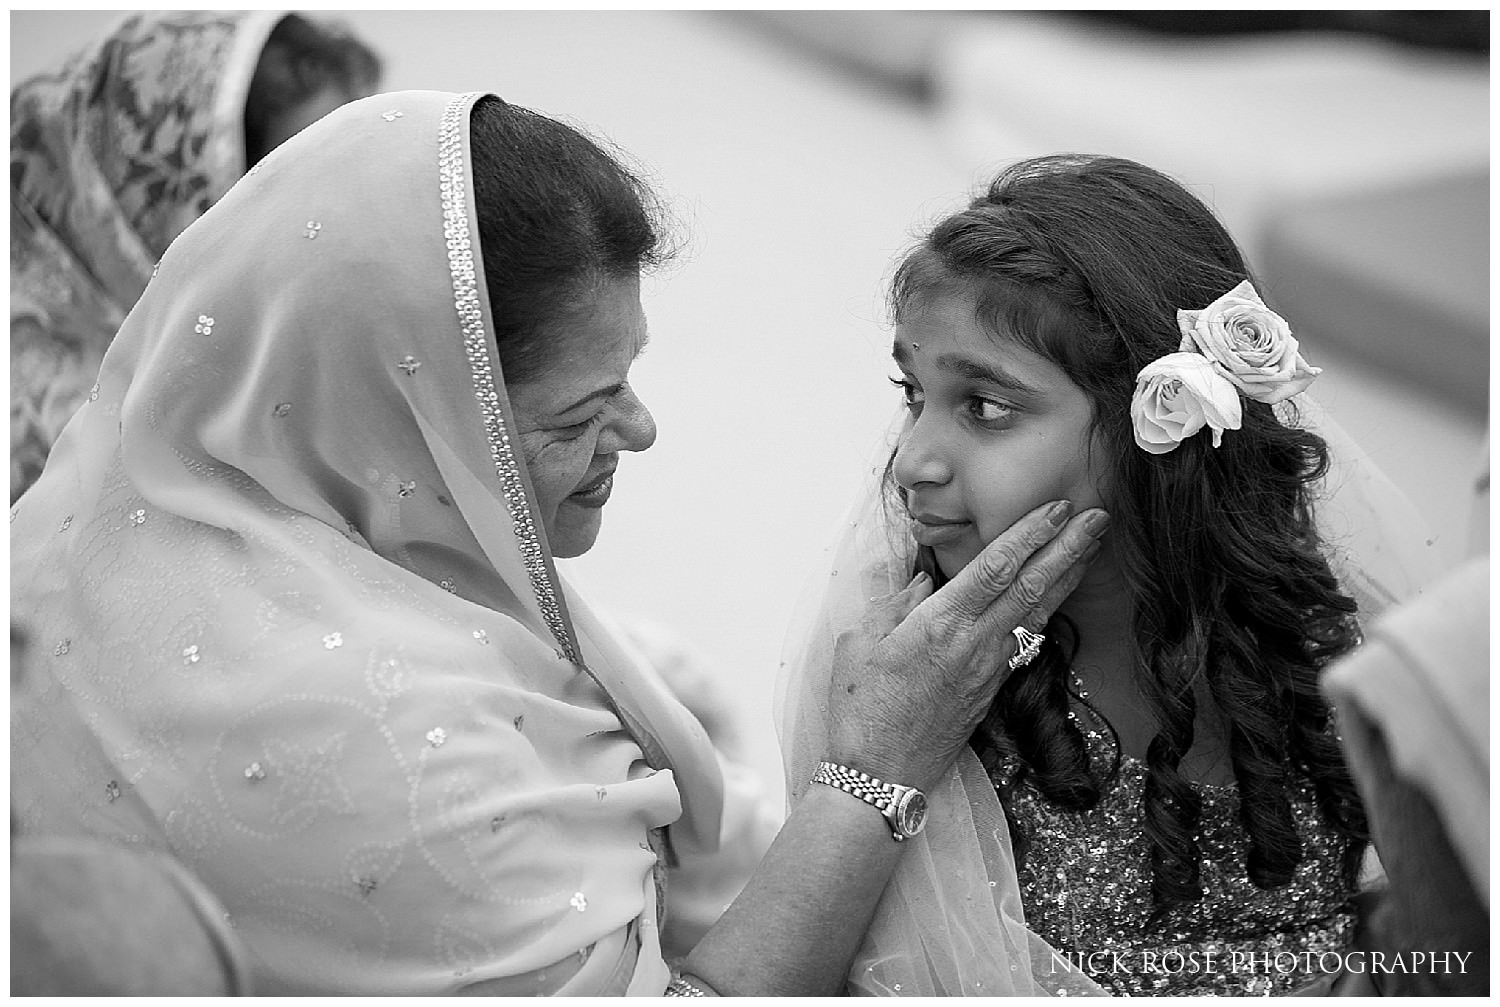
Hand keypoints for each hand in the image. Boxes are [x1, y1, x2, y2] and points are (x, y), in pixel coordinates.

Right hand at [826, 500, 1107, 791]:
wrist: (882, 776)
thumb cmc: (861, 709)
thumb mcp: (859, 643)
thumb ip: (894, 604)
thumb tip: (922, 582)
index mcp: (940, 624)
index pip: (996, 568)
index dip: (1030, 534)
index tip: (1058, 508)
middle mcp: (974, 644)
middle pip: (1032, 586)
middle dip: (1068, 547)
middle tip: (1100, 516)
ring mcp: (989, 668)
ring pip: (1038, 612)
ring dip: (1068, 575)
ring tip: (1093, 546)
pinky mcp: (991, 689)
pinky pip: (1027, 639)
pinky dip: (1048, 609)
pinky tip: (1059, 595)